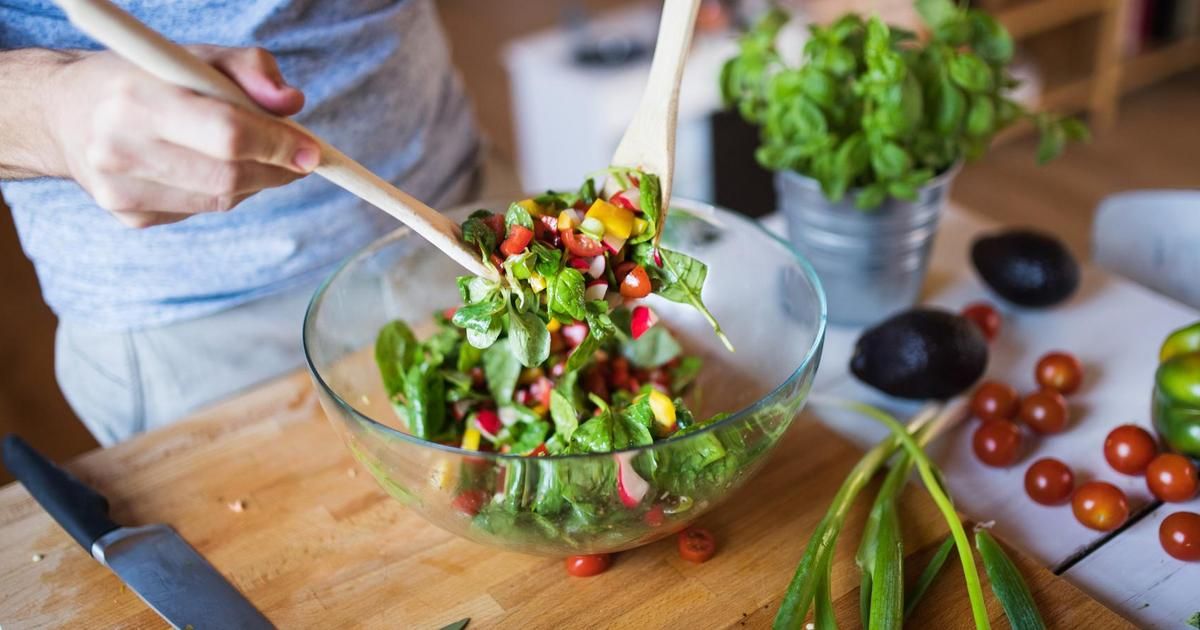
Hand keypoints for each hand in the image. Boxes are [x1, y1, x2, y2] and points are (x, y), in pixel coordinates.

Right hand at [47, 46, 318, 227]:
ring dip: (253, 182)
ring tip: (254, 156)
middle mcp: (119, 147)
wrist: (64, 113)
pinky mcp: (127, 216)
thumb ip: (249, 69)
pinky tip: (206, 167)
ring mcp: (120, 190)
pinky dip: (221, 191)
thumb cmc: (142, 77)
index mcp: (136, 97)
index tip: (311, 150)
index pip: (226, 134)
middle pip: (227, 176)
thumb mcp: (192, 55)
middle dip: (275, 170)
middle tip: (298, 159)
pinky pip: (199, 210)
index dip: (276, 145)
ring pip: (219, 199)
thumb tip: (292, 103)